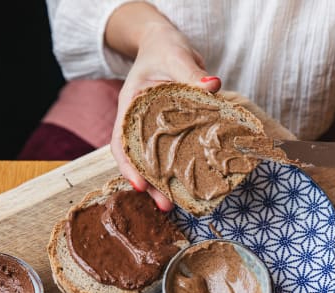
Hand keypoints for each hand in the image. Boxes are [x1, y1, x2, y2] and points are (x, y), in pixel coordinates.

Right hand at [105, 4, 220, 210]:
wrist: (164, 45)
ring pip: (153, 160)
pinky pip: (171, 152)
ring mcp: (152, 128)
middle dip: (149, 184)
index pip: (122, 140)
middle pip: (137, 159)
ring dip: (163, 183)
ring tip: (176, 205)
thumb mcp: (176, 56)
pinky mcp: (169, 130)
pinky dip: (179, 169)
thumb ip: (191, 72)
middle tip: (165, 206)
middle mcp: (137, 122)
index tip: (140, 185)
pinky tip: (192, 184)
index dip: (129, 165)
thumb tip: (212, 85)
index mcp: (130, 105)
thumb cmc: (164, 49)